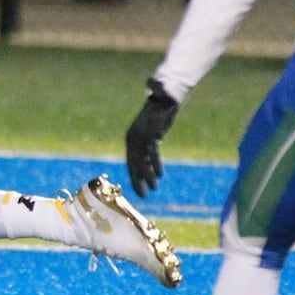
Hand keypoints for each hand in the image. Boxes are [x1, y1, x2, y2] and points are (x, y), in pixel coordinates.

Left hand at [126, 79, 179, 195]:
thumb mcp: (152, 135)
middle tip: (143, 196)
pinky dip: (155, 164)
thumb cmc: (158, 118)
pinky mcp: (151, 132)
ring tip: (154, 188)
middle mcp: (133, 138)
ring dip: (148, 175)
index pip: (130, 162)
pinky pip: (152, 152)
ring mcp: (141, 135)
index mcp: (131, 139)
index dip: (135, 177)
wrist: (164, 98)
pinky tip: (160, 175)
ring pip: (142, 160)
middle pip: (134, 163)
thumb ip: (148, 149)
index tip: (140, 191)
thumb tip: (148, 165)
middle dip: (138, 180)